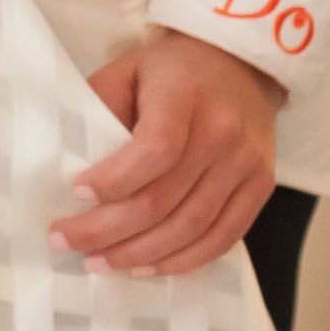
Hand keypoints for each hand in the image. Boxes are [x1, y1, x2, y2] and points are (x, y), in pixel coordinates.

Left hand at [57, 31, 279, 277]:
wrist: (240, 64)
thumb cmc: (171, 70)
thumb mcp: (127, 70)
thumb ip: (99, 107)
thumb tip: (70, 161)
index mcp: (185, 95)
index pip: (154, 151)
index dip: (114, 181)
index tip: (76, 193)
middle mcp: (222, 131)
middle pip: (165, 199)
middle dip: (109, 230)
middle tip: (68, 242)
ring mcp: (246, 162)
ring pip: (191, 227)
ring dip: (141, 254)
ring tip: (101, 263)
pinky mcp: (261, 185)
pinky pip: (223, 237)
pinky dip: (183, 260)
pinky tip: (147, 266)